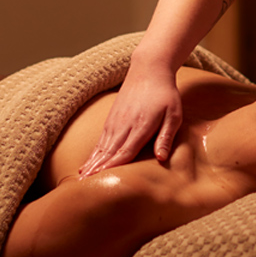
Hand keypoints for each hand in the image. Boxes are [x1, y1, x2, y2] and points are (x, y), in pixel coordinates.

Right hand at [78, 59, 181, 176]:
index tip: (102, 181)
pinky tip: (87, 164)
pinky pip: (101, 140)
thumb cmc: (165, 94)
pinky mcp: (111, 118)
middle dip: (97, 170)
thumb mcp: (174, 115)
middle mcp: (124, 125)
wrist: (149, 70)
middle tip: (84, 186)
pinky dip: (93, 153)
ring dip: (91, 164)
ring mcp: (115, 121)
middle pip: (109, 152)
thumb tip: (161, 158)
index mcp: (141, 126)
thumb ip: (166, 137)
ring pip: (102, 147)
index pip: (125, 151)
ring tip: (81, 179)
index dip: (113, 167)